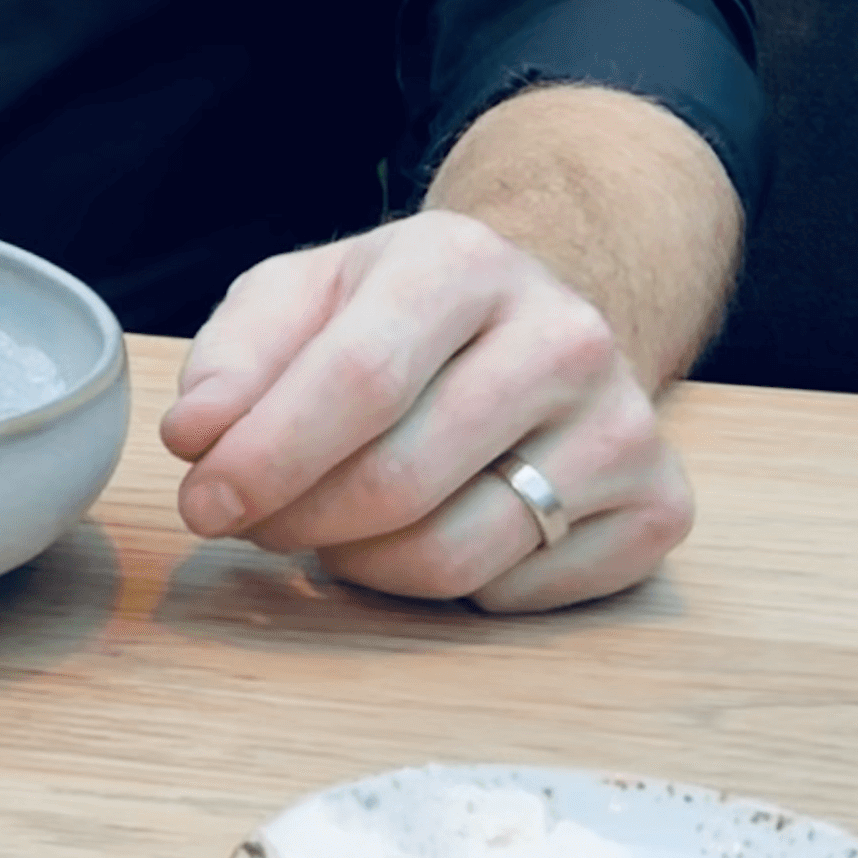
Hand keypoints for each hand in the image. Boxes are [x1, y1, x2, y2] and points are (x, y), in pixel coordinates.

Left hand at [158, 210, 691, 612]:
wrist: (535, 324)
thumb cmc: (396, 318)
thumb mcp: (302, 299)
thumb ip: (235, 356)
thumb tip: (197, 435)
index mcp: (464, 261)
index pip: (360, 377)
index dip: (269, 455)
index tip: (203, 501)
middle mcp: (565, 335)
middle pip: (403, 478)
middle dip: (299, 521)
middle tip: (253, 524)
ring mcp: (626, 425)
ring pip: (457, 553)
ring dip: (362, 565)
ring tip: (332, 530)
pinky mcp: (660, 508)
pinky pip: (518, 596)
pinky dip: (448, 590)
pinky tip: (431, 531)